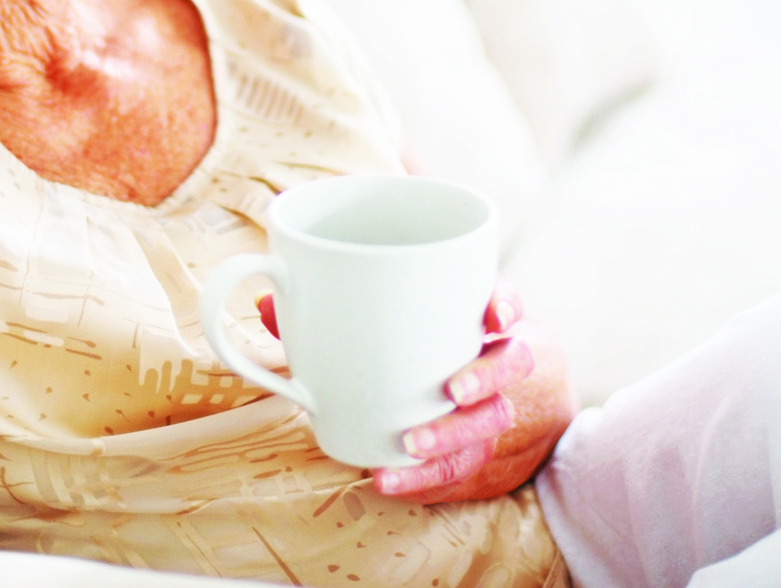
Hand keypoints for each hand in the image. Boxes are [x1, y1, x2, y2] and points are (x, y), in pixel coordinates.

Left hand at [260, 285, 577, 503]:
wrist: (456, 397)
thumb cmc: (406, 347)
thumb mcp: (376, 325)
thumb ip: (324, 311)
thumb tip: (269, 302)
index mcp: (472, 319)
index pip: (504, 301)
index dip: (504, 305)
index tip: (493, 316)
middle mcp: (491, 360)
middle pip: (512, 362)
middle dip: (487, 376)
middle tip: (454, 388)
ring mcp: (487, 406)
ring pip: (493, 418)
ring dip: (455, 433)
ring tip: (413, 444)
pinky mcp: (471, 448)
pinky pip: (459, 466)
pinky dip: (423, 478)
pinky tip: (388, 479)